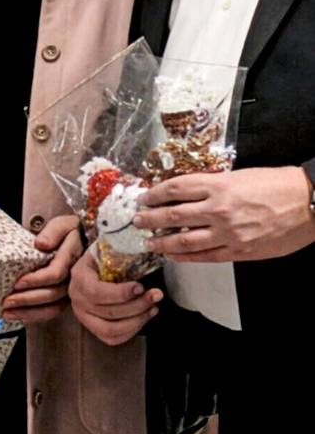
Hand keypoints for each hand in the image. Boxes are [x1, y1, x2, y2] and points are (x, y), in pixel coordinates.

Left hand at [0, 214, 79, 323]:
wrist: (85, 240)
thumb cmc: (71, 232)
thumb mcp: (64, 224)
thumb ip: (53, 231)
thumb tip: (41, 244)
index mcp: (72, 257)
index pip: (55, 273)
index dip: (36, 279)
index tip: (17, 282)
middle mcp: (74, 277)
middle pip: (53, 293)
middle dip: (27, 299)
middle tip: (6, 302)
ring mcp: (72, 290)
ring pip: (54, 307)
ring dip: (29, 312)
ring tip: (8, 313)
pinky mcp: (66, 298)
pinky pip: (53, 311)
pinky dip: (35, 316)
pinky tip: (19, 316)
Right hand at [68, 244, 161, 346]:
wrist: (92, 267)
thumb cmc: (103, 257)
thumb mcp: (106, 248)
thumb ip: (118, 250)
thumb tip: (143, 249)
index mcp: (79, 277)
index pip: (96, 292)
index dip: (121, 293)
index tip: (141, 286)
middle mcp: (77, 299)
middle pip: (109, 312)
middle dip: (138, 305)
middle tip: (157, 295)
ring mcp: (83, 316)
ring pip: (111, 330)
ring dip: (138, 320)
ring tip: (153, 308)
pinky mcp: (93, 328)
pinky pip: (112, 338)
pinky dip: (132, 331)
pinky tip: (144, 317)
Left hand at [134, 167, 314, 262]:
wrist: (311, 203)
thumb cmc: (278, 185)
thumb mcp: (240, 176)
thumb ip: (213, 186)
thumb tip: (186, 194)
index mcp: (218, 185)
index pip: (174, 189)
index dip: (154, 194)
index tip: (143, 198)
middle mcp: (219, 209)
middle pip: (172, 215)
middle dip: (150, 218)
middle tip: (137, 220)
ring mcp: (228, 233)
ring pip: (184, 240)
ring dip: (162, 241)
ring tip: (149, 242)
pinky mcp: (240, 251)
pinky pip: (205, 256)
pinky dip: (185, 257)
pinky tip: (173, 255)